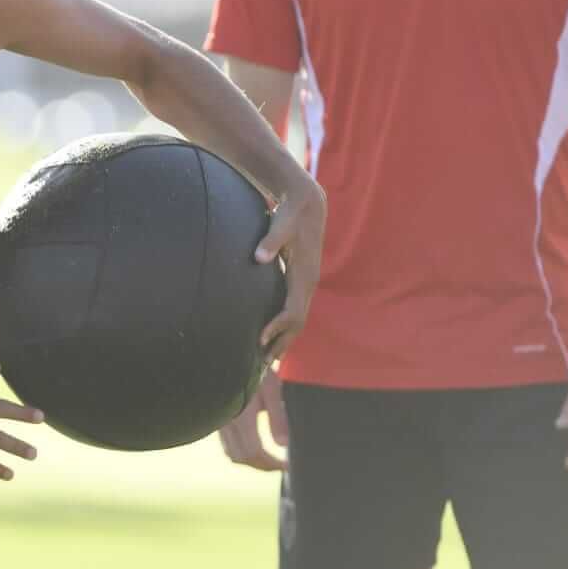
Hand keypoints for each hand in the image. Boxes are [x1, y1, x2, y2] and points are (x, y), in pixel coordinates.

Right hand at [217, 366, 287, 471]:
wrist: (228, 351)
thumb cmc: (254, 365)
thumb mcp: (272, 389)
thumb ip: (278, 418)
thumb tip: (283, 445)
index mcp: (241, 416)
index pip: (255, 452)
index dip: (272, 464)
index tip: (287, 465)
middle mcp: (225, 421)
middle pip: (241, 457)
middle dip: (262, 465)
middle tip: (280, 464)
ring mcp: (218, 419)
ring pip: (231, 451)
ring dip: (250, 460)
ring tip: (268, 456)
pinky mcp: (215, 416)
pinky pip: (226, 441)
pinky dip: (240, 449)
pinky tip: (252, 441)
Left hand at [256, 177, 324, 362]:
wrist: (307, 205)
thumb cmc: (291, 214)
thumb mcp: (281, 224)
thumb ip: (271, 240)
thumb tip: (259, 256)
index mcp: (304, 275)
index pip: (292, 310)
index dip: (276, 327)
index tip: (260, 339)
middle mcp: (308, 283)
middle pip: (297, 322)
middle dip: (281, 343)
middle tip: (262, 363)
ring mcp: (307, 283)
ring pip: (298, 318)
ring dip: (285, 338)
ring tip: (268, 358)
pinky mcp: (302, 280)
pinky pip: (296, 309)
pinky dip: (286, 325)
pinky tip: (274, 333)